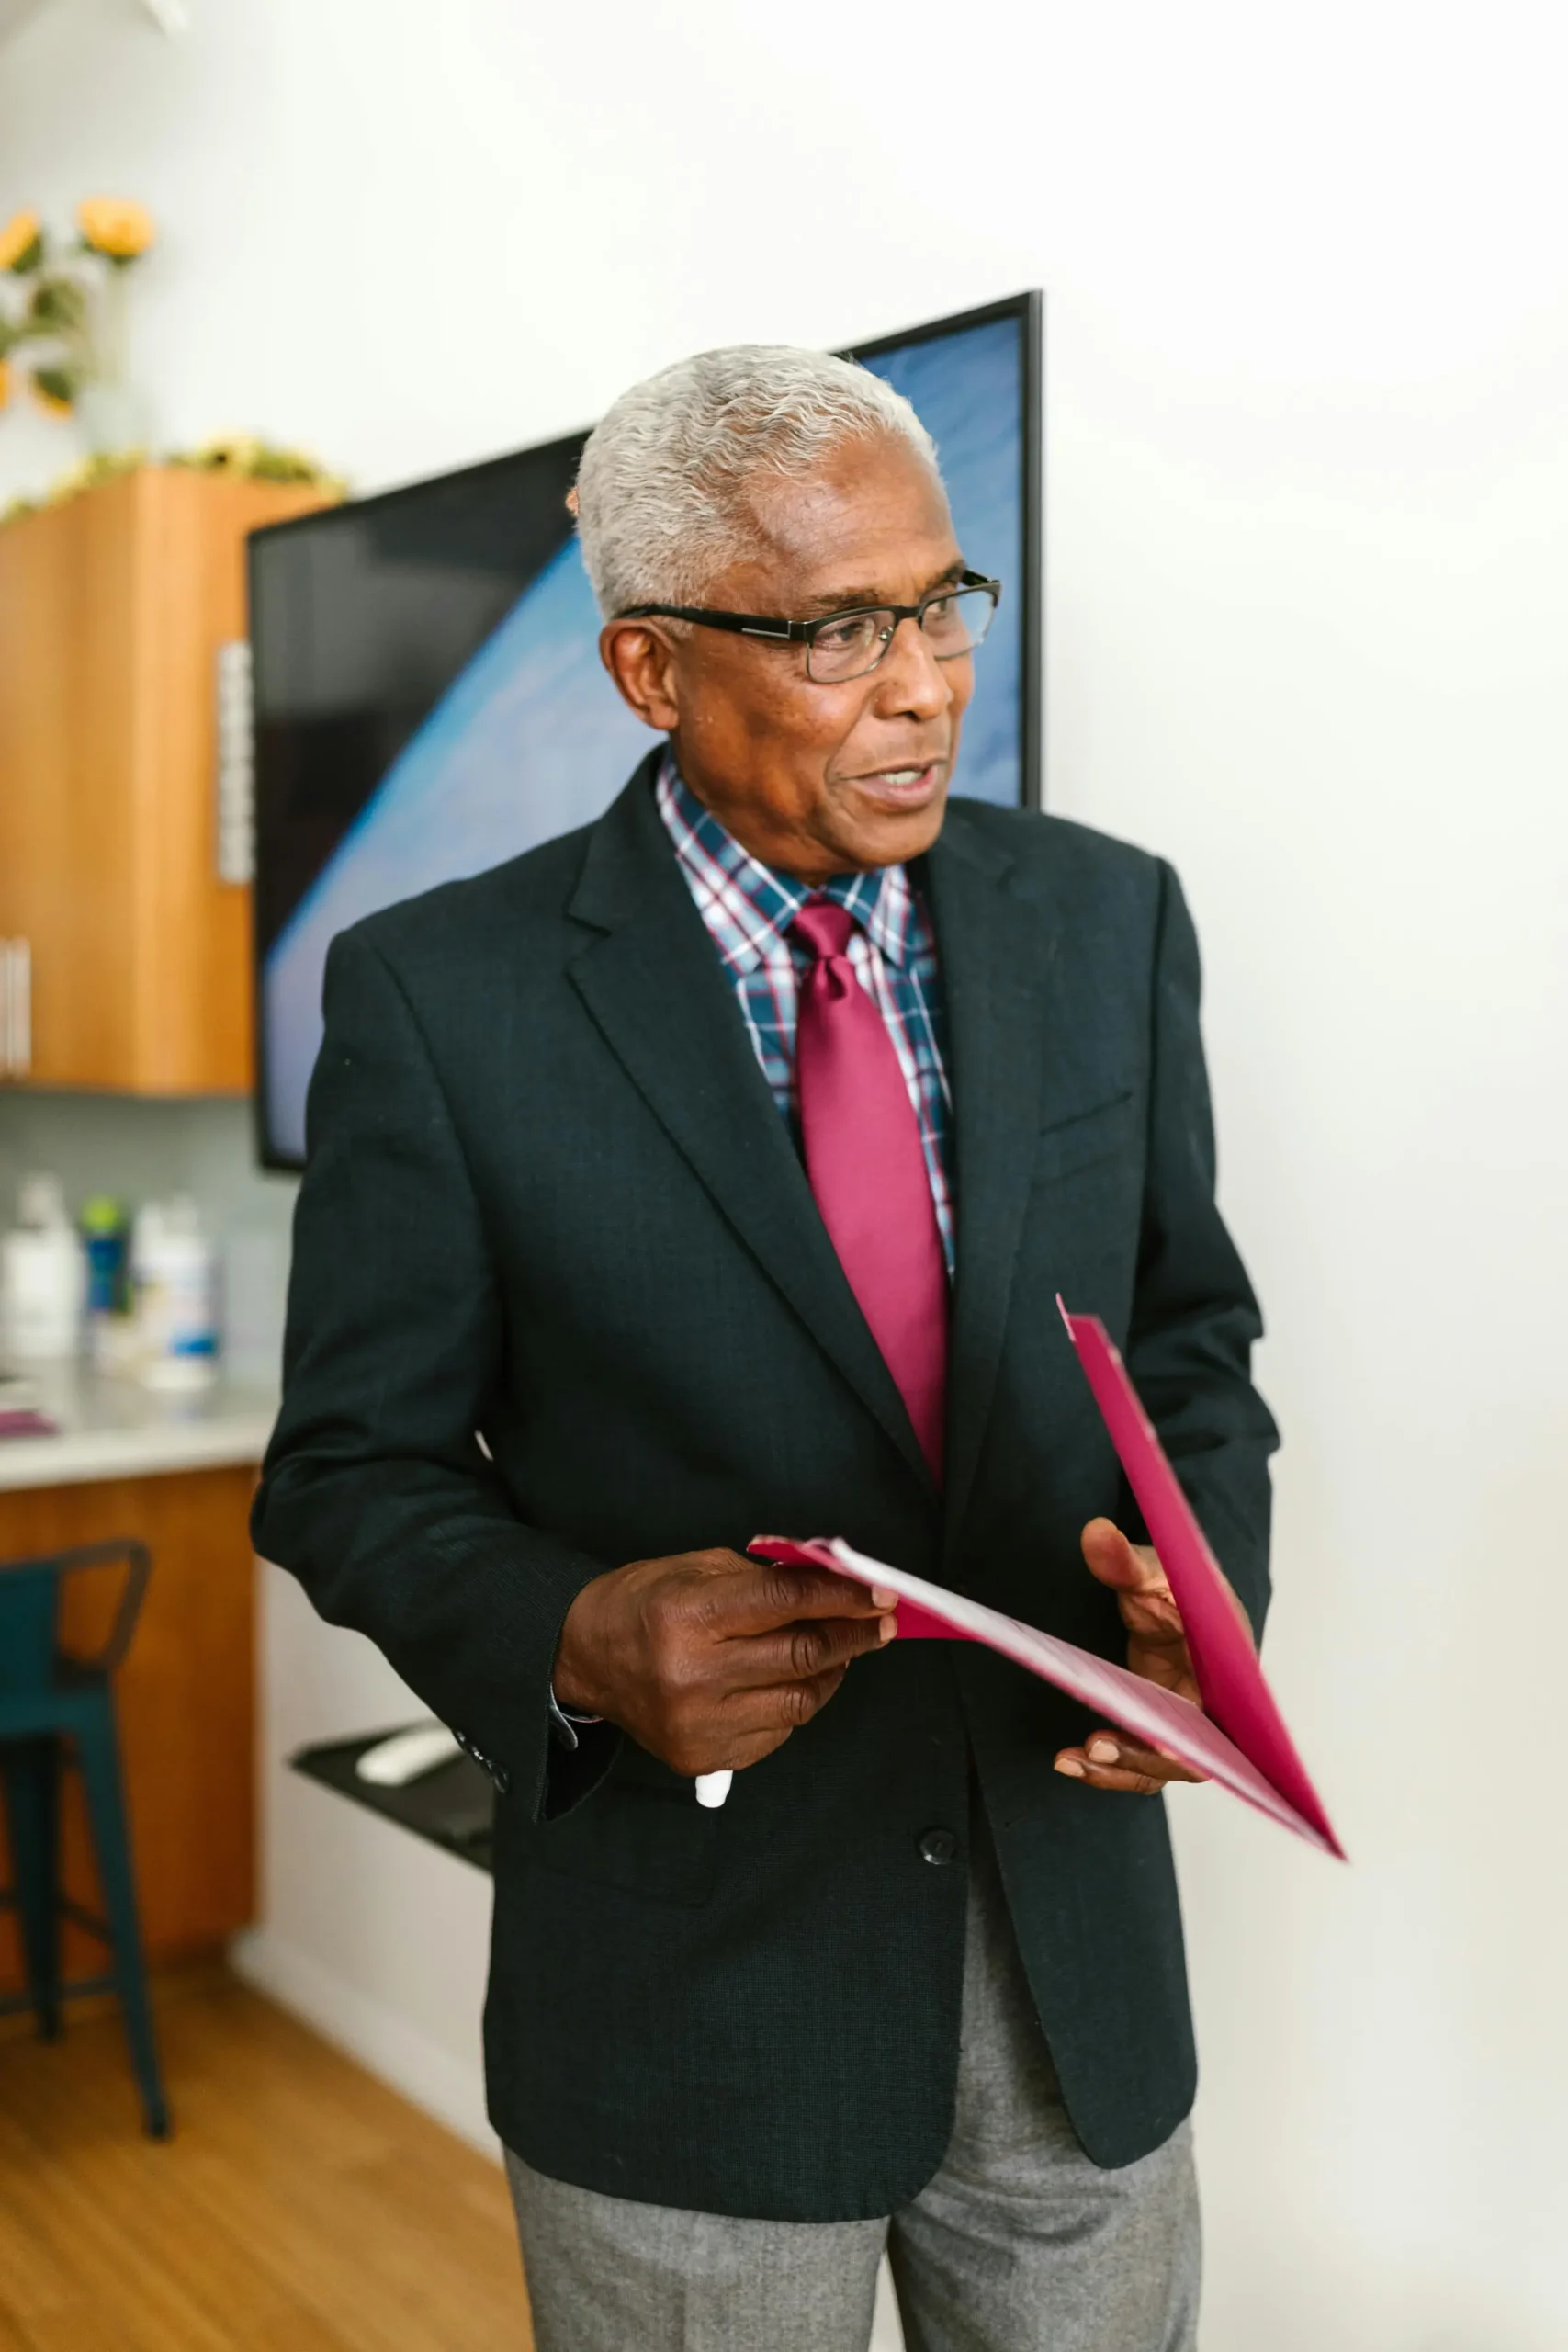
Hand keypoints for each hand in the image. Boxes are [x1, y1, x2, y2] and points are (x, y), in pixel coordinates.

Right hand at [554, 1547, 896, 1780]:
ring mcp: (699, 1723)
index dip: (842, 1596)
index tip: (879, 1594)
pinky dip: (796, 1704)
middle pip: (802, 1655)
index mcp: (690, 1616)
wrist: (583, 1657)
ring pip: (800, 1702)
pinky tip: (793, 1682)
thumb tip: (835, 1585)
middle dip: (853, 1636)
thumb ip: (766, 1579)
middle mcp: (693, 1675)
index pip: (786, 1602)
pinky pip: (777, 1732)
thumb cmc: (643, 1604)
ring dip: (831, 1673)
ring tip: (840, 1651)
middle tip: (880, 1623)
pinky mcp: (703, 1757)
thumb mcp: (699, 1569)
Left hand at [1053, 1516, 1212, 1795]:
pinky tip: (1068, 1760)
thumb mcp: (1153, 1569)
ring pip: (1158, 1764)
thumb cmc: (1177, 1585)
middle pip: (1190, 1753)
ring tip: (1070, 1760)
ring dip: (1117, 1768)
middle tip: (1097, 1744)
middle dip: (1143, 1756)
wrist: (1171, 1597)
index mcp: (1229, 1669)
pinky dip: (1107, 1765)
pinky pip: (1138, 1758)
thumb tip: (1096, 1533)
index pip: (1223, 1717)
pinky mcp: (1157, 1728)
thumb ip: (1127, 1561)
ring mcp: (1185, 1722)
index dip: (1196, 1737)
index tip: (1161, 1741)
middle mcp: (1215, 1706)